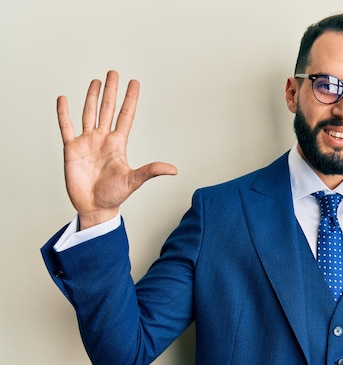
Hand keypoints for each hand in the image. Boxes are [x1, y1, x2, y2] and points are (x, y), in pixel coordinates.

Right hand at [57, 70, 176, 229]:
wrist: (94, 207)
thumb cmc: (114, 196)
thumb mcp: (134, 181)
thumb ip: (151, 171)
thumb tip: (173, 169)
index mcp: (118, 143)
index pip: (126, 115)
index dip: (130, 99)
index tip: (134, 82)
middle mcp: (103, 139)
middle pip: (107, 109)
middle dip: (111, 91)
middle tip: (113, 73)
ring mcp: (86, 142)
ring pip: (88, 113)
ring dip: (91, 97)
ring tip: (96, 81)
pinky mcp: (71, 149)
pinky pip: (66, 127)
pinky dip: (63, 113)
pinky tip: (63, 99)